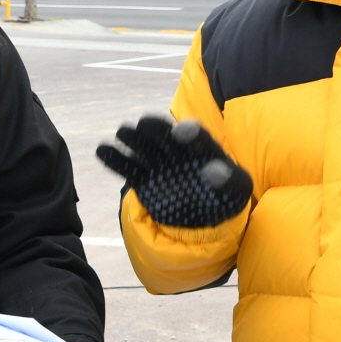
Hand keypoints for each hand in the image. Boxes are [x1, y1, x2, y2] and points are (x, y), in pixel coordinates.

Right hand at [97, 115, 252, 228]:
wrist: (209, 217)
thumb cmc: (228, 197)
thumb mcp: (238, 189)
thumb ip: (229, 180)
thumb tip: (214, 171)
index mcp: (204, 148)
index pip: (198, 137)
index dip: (190, 134)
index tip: (180, 132)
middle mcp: (179, 151)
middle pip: (164, 137)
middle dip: (153, 130)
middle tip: (141, 125)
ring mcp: (160, 165)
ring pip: (144, 148)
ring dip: (132, 139)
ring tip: (121, 133)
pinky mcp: (146, 180)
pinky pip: (129, 168)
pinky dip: (115, 159)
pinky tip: (102, 150)